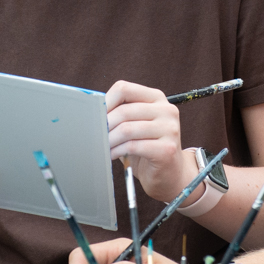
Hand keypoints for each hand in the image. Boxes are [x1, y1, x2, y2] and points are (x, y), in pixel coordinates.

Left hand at [106, 81, 191, 203]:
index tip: (96, 116)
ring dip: (109, 140)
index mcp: (156, 98)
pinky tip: (112, 155)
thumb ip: (121, 114)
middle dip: (105, 125)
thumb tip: (93, 111)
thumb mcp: (135, 124)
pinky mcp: (166, 149)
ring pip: (126, 129)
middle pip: (124, 111)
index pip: (124, 89)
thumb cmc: (147, 148)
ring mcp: (169, 129)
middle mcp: (166, 110)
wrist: (170, 174)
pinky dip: (117, 151)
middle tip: (95, 135)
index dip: (106, 102)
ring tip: (102, 147)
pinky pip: (132, 146)